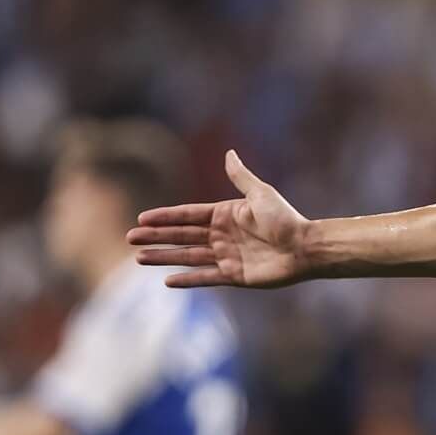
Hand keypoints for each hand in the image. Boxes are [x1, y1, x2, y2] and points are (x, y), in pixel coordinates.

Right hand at [128, 151, 313, 288]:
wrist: (305, 248)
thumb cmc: (286, 219)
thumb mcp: (261, 194)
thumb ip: (240, 177)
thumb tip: (229, 152)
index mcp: (226, 215)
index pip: (188, 215)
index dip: (165, 217)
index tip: (142, 218)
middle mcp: (223, 235)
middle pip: (182, 236)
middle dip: (156, 237)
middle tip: (130, 238)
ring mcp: (227, 256)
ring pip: (188, 256)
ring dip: (164, 257)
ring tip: (139, 258)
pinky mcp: (234, 276)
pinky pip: (205, 277)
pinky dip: (188, 280)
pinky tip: (167, 281)